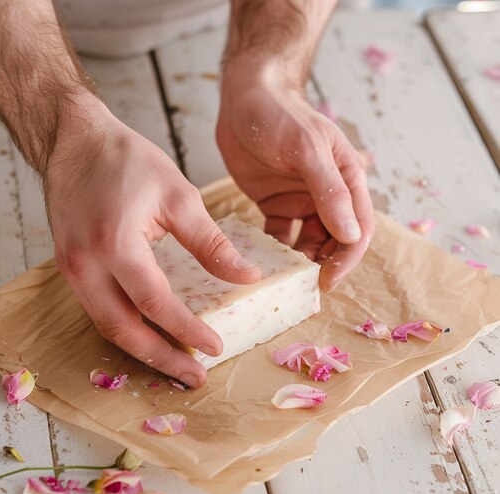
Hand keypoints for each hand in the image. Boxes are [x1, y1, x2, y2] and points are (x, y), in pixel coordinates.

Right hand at [45, 95, 260, 386]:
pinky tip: (151, 337)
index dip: (187, 330)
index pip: (155, 303)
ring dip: (143, 351)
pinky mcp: (69, 268)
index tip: (215, 347)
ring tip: (177, 365)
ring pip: (107, 328)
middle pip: (123, 330)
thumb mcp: (178, 195)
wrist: (74, 141)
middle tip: (195, 376)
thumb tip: (246, 276)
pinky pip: (99, 311)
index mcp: (114, 243)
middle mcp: (86, 264)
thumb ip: (211, 243)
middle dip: (162, 359)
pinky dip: (126, 330)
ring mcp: (71, 269)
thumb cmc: (126, 160)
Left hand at [217, 70, 373, 291]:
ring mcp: (301, 202)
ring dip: (299, 262)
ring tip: (281, 277)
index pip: (358, 230)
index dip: (346, 260)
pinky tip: (262, 260)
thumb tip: (351, 235)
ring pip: (309, 244)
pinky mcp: (276, 206)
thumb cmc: (281, 115)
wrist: (245, 97)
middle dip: (323, 266)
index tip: (326, 281)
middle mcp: (329, 196)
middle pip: (334, 243)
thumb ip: (330, 192)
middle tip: (301, 287)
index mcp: (347, 181)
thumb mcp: (308, 150)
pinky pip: (281, 237)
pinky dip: (275, 251)